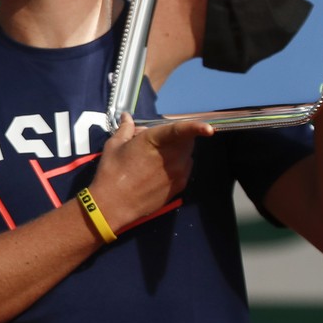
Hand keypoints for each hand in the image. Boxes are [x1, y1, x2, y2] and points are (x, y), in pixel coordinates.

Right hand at [89, 114, 211, 232]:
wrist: (113, 205)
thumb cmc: (111, 172)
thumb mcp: (114, 146)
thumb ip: (126, 129)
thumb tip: (127, 117)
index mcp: (155, 141)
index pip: (181, 130)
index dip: (197, 127)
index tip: (210, 129)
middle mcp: (173, 156)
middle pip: (186, 140)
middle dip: (174, 137)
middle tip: (153, 142)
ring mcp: (179, 172)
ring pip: (186, 154)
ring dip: (176, 151)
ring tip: (153, 159)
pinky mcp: (179, 185)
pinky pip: (184, 168)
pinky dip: (176, 165)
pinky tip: (157, 172)